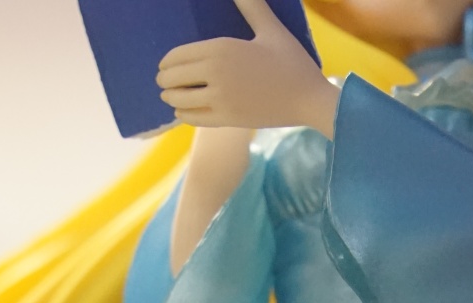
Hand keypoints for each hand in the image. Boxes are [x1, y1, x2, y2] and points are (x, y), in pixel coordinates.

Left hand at [157, 0, 338, 136]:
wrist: (309, 100)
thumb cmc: (292, 63)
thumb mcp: (271, 29)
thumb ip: (252, 6)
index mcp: (221, 49)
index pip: (178, 56)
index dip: (166, 62)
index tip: (164, 64)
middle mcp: (216, 74)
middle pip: (173, 79)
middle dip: (165, 79)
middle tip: (163, 80)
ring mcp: (221, 100)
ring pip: (180, 100)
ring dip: (170, 98)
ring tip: (169, 95)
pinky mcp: (228, 121)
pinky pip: (194, 118)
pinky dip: (183, 114)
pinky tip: (181, 111)